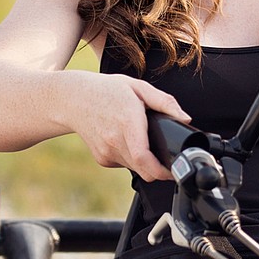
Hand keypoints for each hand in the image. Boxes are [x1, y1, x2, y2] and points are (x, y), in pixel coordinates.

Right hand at [67, 73, 188, 181]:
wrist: (74, 99)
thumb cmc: (107, 91)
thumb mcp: (139, 88)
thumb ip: (165, 102)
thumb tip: (185, 118)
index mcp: (127, 122)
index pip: (144, 158)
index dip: (160, 171)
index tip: (172, 171)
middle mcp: (115, 140)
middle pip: (143, 169)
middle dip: (158, 169)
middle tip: (166, 159)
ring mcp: (106, 151)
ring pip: (135, 168)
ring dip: (144, 163)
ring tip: (142, 141)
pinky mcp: (102, 158)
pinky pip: (124, 165)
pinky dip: (131, 159)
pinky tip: (126, 141)